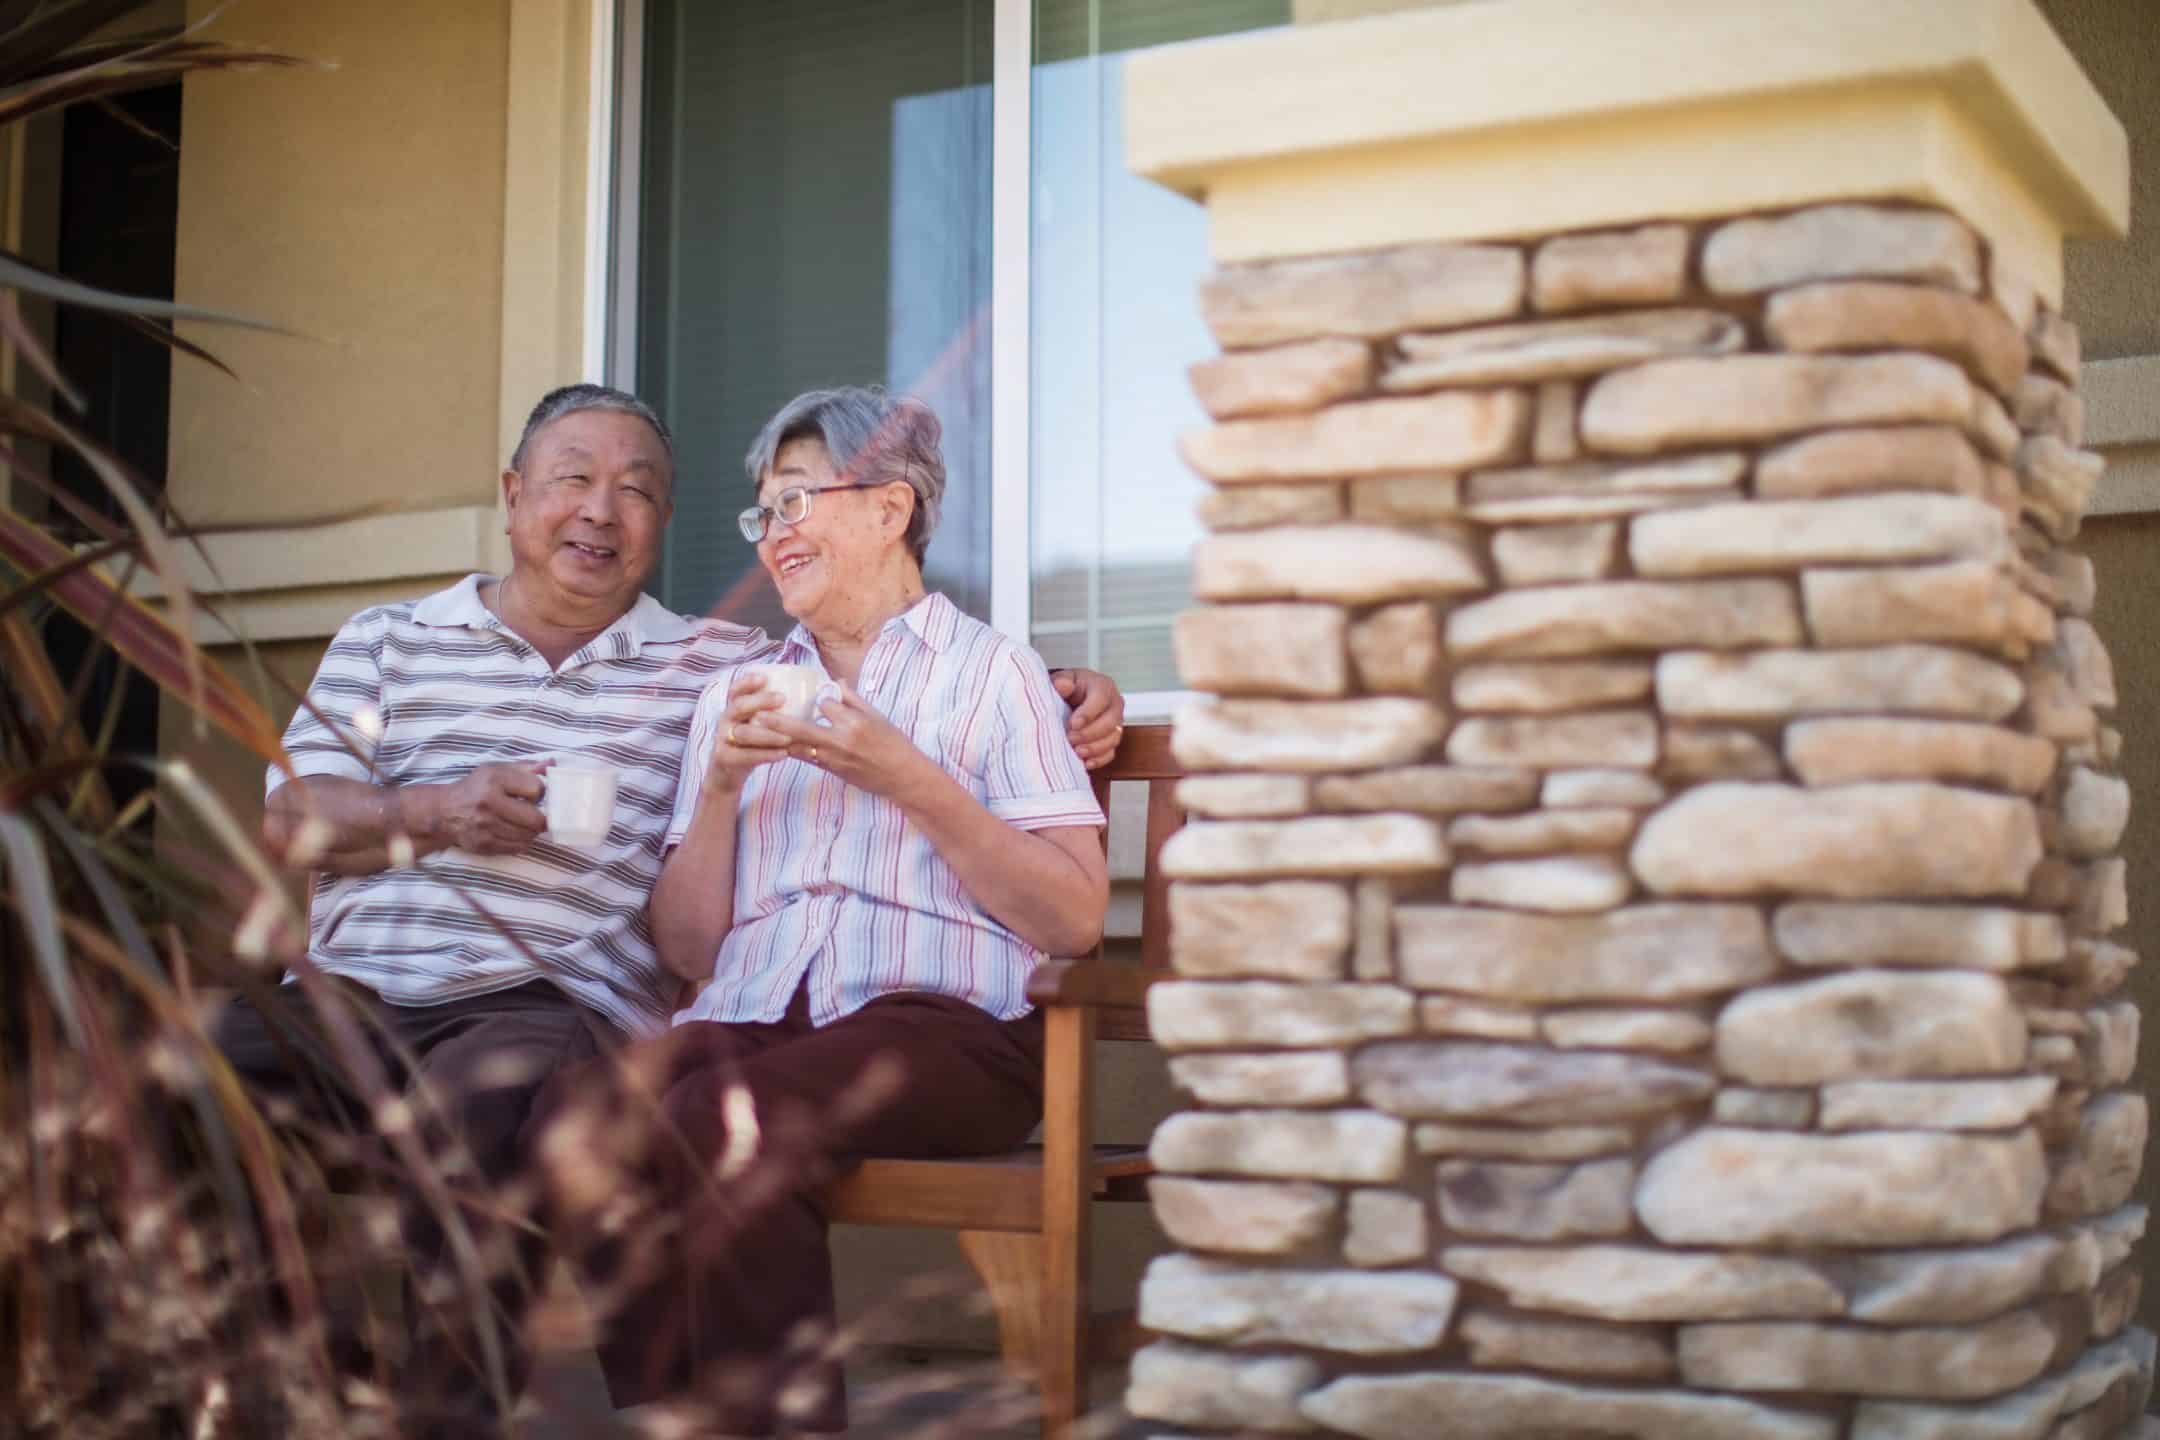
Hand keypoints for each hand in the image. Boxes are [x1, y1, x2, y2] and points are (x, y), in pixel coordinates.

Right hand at [434, 761, 548, 854]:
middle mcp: (488, 804)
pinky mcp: (484, 845)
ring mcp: (485, 827)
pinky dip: (521, 841)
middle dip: (539, 817)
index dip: (539, 793)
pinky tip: (513, 832)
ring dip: (530, 830)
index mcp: (494, 780)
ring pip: (529, 836)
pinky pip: (518, 848)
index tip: (532, 794)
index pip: (537, 789)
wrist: (445, 811)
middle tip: (532, 813)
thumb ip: (526, 767)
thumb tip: (552, 765)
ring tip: (521, 822)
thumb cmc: (476, 788)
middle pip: (536, 819)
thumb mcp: (497, 770)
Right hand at [703, 671, 791, 794]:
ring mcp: (722, 740)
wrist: (728, 774)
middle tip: (783, 698)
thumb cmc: (751, 745)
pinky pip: (746, 756)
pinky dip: (766, 754)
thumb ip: (774, 714)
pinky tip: (783, 754)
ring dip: (768, 733)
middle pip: (738, 706)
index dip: (747, 682)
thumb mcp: (757, 726)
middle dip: (760, 701)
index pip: (735, 690)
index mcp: (733, 709)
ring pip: (744, 733)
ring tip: (789, 736)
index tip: (764, 677)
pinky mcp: (725, 759)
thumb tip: (816, 702)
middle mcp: (725, 721)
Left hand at [759, 681, 930, 800]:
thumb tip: (835, 683)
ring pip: (798, 747)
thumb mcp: (878, 716)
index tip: (814, 695)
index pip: (825, 704)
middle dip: (776, 722)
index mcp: (855, 723)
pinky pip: (805, 759)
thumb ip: (854, 699)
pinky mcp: (831, 770)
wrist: (901, 776)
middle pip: (801, 728)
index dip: (817, 698)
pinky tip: (779, 744)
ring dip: (777, 739)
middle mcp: (841, 741)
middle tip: (756, 713)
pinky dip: (791, 750)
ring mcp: (834, 758)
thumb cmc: (893, 744)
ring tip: (758, 730)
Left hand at [1053, 667, 1124, 769]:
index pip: (1101, 698)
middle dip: (1090, 733)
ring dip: (1095, 748)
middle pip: (1110, 721)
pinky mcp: (1111, 739)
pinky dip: (1099, 760)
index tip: (1073, 724)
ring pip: (1113, 738)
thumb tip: (1062, 685)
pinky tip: (1086, 763)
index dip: (1088, 713)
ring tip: (1077, 752)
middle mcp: (1114, 704)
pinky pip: (1111, 752)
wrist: (1071, 698)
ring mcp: (1115, 723)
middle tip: (1071, 739)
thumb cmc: (1068, 687)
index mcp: (1103, 686)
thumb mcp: (1063, 679)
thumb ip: (1062, 681)